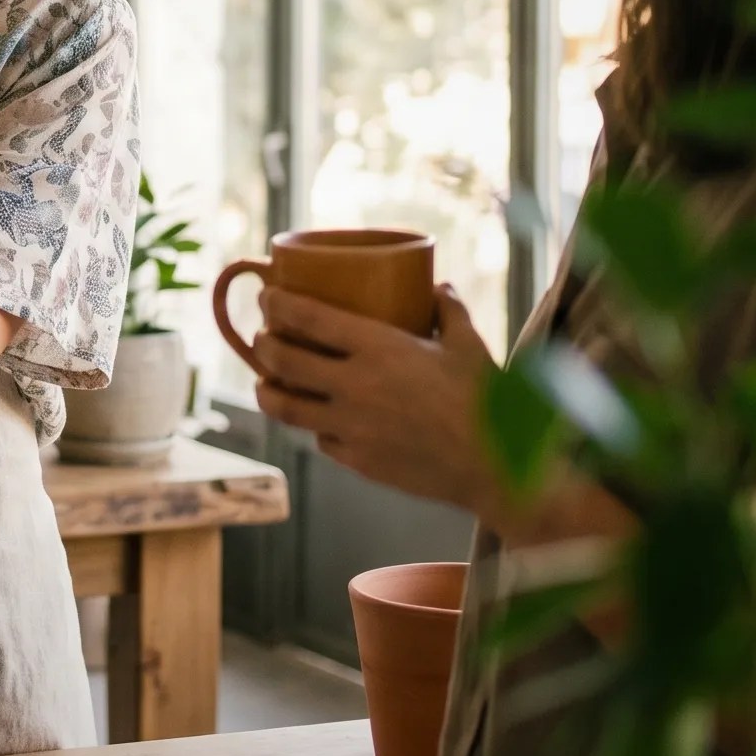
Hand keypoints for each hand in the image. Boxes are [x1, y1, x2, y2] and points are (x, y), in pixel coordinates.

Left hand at [249, 285, 506, 523]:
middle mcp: (354, 386)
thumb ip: (449, 310)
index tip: (266, 297)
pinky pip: (321, 439)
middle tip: (262, 338)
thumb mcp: (468, 345)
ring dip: (268, 391)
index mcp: (378, 348)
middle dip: (263, 346)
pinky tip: (319, 419)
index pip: (308, 318)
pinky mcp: (357, 461)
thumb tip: (437, 287)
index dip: (278, 304)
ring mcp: (350, 427)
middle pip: (282, 361)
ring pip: (286, 408)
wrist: (494, 468)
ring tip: (266, 383)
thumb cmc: (486, 401)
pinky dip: (315, 426)